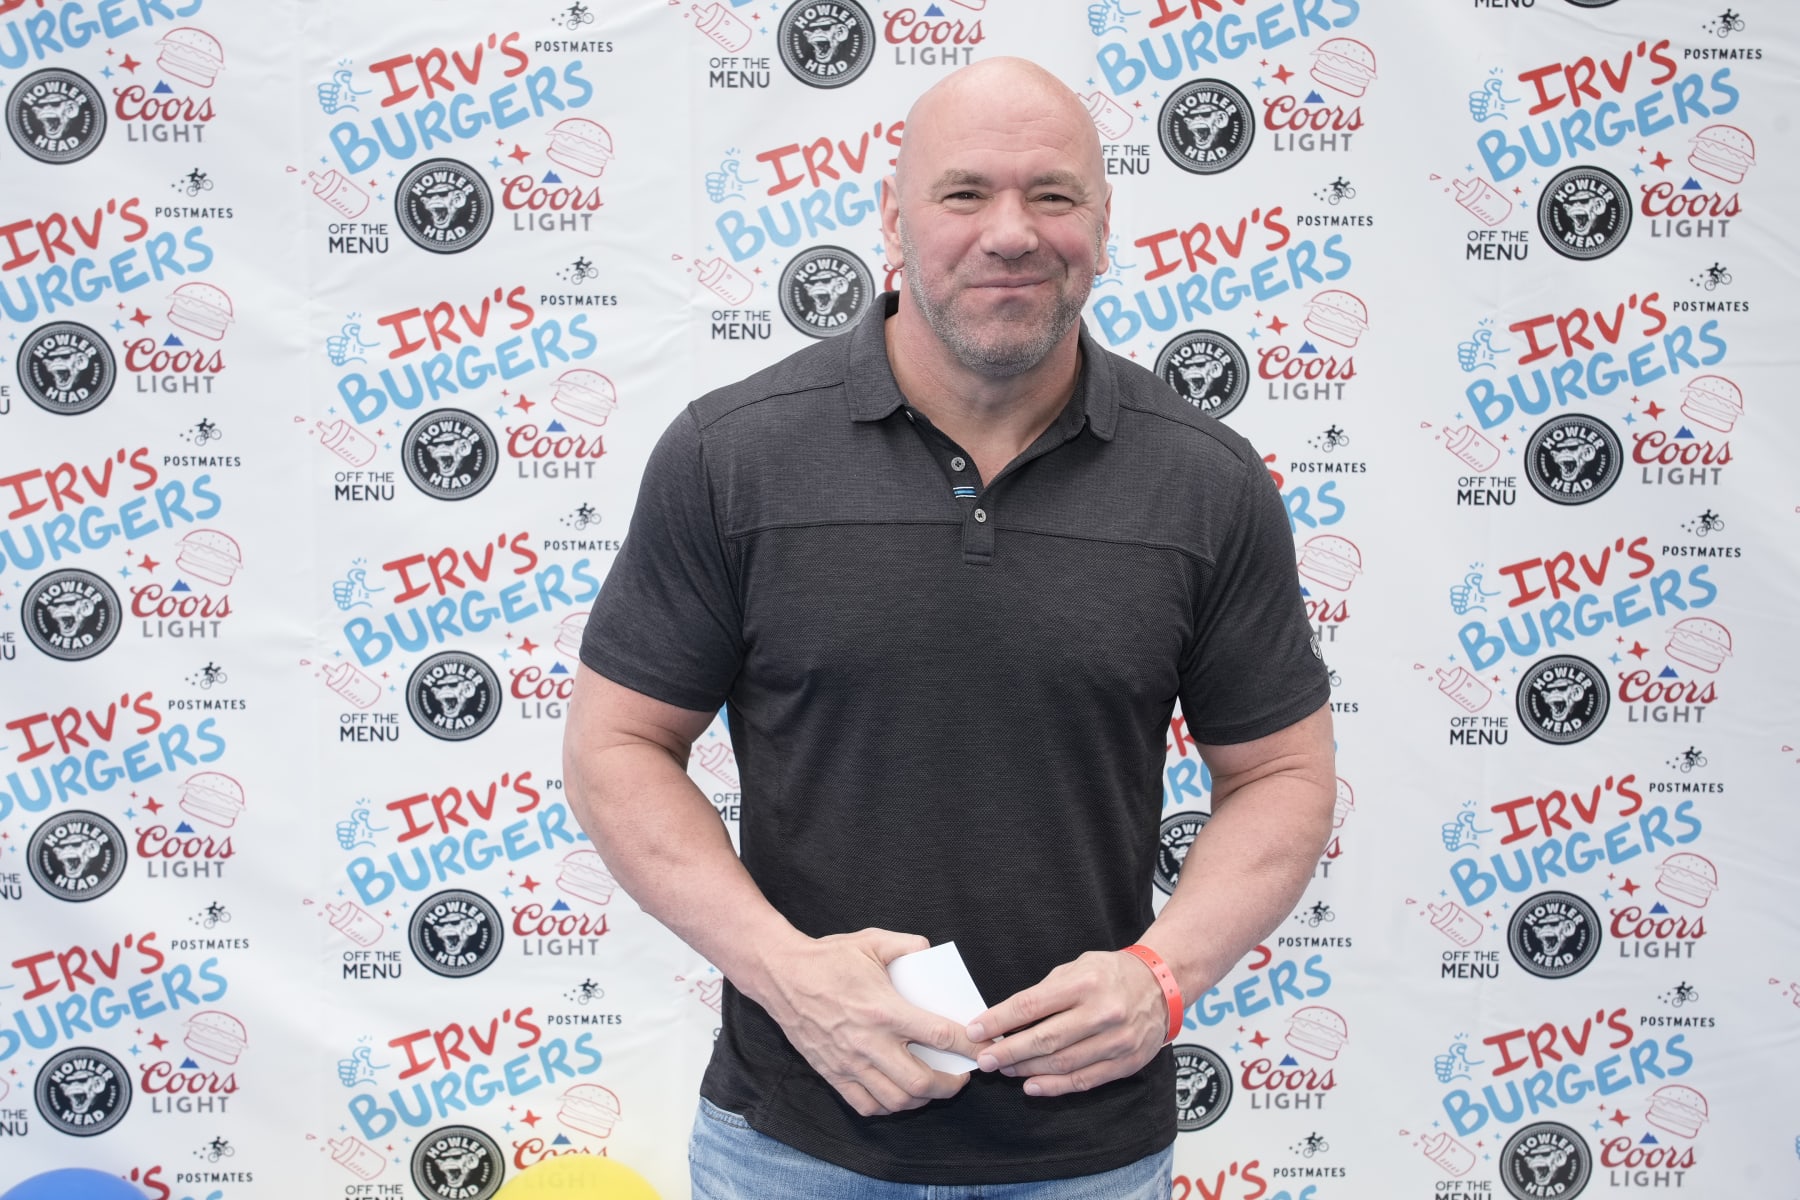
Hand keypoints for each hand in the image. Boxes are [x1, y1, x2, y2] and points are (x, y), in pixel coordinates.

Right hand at [759, 928, 984, 1116]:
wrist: (781, 975)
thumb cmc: (828, 958)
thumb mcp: (871, 940)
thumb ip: (907, 945)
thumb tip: (931, 951)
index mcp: (884, 1009)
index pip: (939, 1035)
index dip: (968, 1047)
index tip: (982, 1050)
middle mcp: (869, 1041)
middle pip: (920, 1080)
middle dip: (949, 1085)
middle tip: (961, 1077)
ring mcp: (849, 1062)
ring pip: (895, 1100)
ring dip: (921, 1099)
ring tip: (932, 1088)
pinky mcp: (832, 1073)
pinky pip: (866, 1105)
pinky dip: (888, 1107)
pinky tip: (898, 1096)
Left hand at [967, 949, 1168, 1096]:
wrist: (1161, 984)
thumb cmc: (1110, 973)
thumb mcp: (1076, 968)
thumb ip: (1044, 993)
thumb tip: (1007, 1019)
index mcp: (1085, 982)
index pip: (1031, 1004)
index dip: (999, 1020)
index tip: (976, 1030)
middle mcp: (1102, 1012)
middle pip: (1044, 1039)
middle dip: (1007, 1051)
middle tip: (983, 1058)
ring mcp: (1116, 1040)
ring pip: (1061, 1063)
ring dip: (1026, 1070)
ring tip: (1004, 1069)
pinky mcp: (1125, 1062)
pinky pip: (1083, 1080)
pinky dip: (1054, 1087)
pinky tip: (1032, 1085)